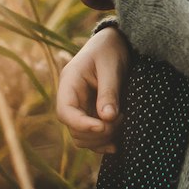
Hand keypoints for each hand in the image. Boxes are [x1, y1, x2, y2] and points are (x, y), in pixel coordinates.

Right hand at [56, 26, 130, 154]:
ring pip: (81, 137)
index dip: (81, 124)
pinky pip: (91, 137)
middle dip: (97, 132)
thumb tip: (107, 118)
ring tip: (123, 123)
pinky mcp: (91, 115)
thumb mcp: (111, 67)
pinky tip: (116, 145)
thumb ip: (109, 92)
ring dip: (101, 138)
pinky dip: (102, 143)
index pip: (65, 112)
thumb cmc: (111, 49)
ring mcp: (80, 108)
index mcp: (69, 83)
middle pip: (73, 129)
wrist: (115, 43)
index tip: (104, 126)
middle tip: (122, 119)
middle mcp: (71, 99)